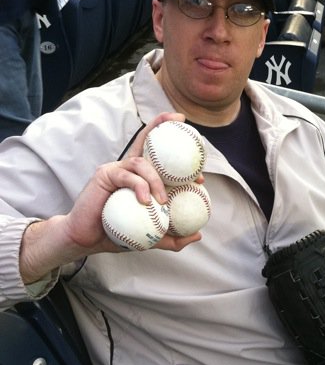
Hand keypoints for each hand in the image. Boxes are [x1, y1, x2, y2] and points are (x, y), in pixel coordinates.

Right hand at [20, 114, 201, 284]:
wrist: (86, 241)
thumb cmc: (115, 235)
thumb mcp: (149, 238)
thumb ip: (171, 238)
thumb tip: (198, 235)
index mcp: (141, 177)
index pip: (157, 155)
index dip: (175, 148)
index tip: (197, 162)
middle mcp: (129, 168)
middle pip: (146, 140)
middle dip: (161, 125)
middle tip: (181, 123)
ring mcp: (116, 168)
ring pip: (140, 163)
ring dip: (155, 180)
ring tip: (163, 201)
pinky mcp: (104, 175)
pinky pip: (126, 177)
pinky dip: (139, 187)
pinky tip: (145, 201)